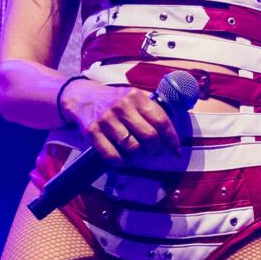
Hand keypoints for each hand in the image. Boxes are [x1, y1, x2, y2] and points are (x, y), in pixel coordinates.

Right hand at [62, 77, 178, 160]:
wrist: (84, 98)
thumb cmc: (116, 102)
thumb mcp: (134, 98)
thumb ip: (151, 112)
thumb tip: (171, 139)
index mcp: (136, 97)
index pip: (161, 121)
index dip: (172, 139)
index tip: (175, 151)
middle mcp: (122, 106)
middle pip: (150, 136)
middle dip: (156, 149)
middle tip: (154, 152)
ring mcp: (107, 119)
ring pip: (133, 148)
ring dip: (139, 156)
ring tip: (137, 153)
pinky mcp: (93, 132)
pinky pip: (113, 156)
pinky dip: (122, 162)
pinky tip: (123, 158)